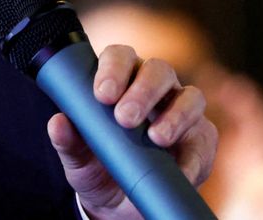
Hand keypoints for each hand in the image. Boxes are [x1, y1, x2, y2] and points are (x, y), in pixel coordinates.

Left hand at [47, 45, 217, 219]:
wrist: (120, 207)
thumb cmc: (98, 168)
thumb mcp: (78, 160)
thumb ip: (68, 141)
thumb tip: (58, 123)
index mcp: (121, 81)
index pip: (121, 57)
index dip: (113, 69)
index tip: (102, 94)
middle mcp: (155, 89)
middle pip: (158, 70)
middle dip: (143, 91)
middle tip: (125, 118)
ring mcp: (182, 112)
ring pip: (190, 96)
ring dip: (175, 114)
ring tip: (156, 137)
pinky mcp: (201, 141)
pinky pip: (204, 139)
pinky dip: (193, 154)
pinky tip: (180, 169)